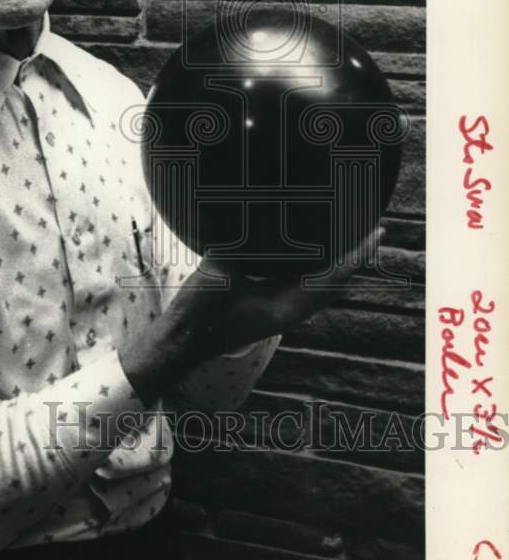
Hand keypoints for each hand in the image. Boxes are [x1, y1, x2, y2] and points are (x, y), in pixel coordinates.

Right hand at [119, 226, 383, 405]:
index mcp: (286, 308)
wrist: (182, 343)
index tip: (377, 233)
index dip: (356, 254)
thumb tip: (253, 217)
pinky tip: (314, 253)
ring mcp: (281, 312)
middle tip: (372, 228)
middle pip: (335, 282)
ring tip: (351, 237)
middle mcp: (290, 312)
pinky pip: (304, 286)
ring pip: (322, 286)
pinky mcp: (270, 308)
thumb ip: (239, 247)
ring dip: (338, 263)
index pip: (332, 277)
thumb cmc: (198, 314)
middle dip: (354, 256)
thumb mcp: (218, 272)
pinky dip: (317, 268)